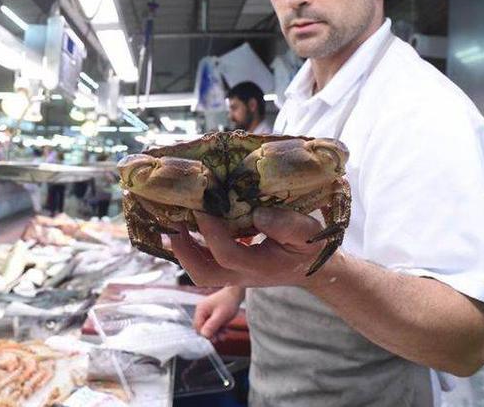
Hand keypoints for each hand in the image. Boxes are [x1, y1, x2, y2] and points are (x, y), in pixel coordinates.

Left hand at [170, 207, 328, 287]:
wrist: (311, 269)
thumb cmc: (309, 248)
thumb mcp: (308, 234)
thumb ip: (287, 225)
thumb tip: (257, 213)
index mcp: (260, 266)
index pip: (227, 254)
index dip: (211, 232)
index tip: (202, 207)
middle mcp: (242, 275)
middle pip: (202, 273)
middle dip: (183, 250)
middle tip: (171, 224)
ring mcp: (234, 275)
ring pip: (199, 271)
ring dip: (182, 249)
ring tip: (172, 223)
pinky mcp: (230, 269)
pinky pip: (203, 263)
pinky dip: (190, 247)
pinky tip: (184, 226)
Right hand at [193, 286, 242, 339]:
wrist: (236, 293)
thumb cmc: (228, 301)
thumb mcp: (221, 316)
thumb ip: (212, 326)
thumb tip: (204, 336)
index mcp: (201, 310)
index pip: (197, 327)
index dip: (205, 334)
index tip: (214, 339)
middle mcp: (201, 310)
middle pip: (202, 327)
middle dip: (211, 334)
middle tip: (220, 338)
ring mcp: (207, 311)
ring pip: (208, 326)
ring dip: (216, 332)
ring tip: (224, 335)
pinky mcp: (212, 313)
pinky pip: (212, 323)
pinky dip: (218, 327)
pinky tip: (224, 330)